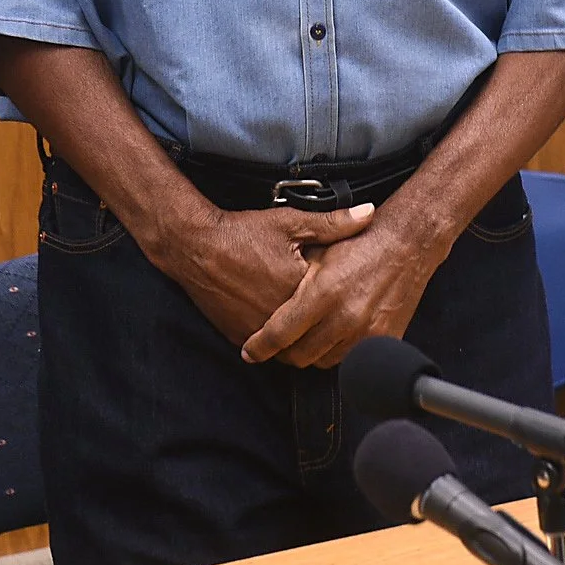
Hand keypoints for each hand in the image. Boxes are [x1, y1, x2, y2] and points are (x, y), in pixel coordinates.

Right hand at [152, 203, 375, 348]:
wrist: (196, 246)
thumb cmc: (244, 233)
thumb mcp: (291, 222)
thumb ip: (332, 223)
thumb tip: (368, 213)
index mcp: (301, 290)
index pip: (335, 306)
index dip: (344, 298)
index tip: (350, 291)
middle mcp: (281, 317)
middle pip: (316, 332)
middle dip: (326, 326)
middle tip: (335, 314)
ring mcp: (259, 331)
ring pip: (293, 349)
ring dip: (302, 340)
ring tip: (311, 325)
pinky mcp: (241, 337)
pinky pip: (268, 351)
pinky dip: (278, 343)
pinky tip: (284, 326)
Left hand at [241, 218, 446, 368]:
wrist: (407, 244)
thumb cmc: (361, 243)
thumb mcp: (319, 250)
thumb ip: (293, 280)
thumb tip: (263, 304)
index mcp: (324, 292)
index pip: (281, 333)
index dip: (260, 347)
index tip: (250, 352)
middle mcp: (345, 317)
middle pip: (300, 355)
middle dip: (285, 352)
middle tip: (281, 342)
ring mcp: (366, 332)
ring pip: (324, 361)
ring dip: (313, 352)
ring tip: (309, 335)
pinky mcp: (384, 340)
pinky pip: (351, 359)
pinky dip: (338, 351)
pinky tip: (334, 335)